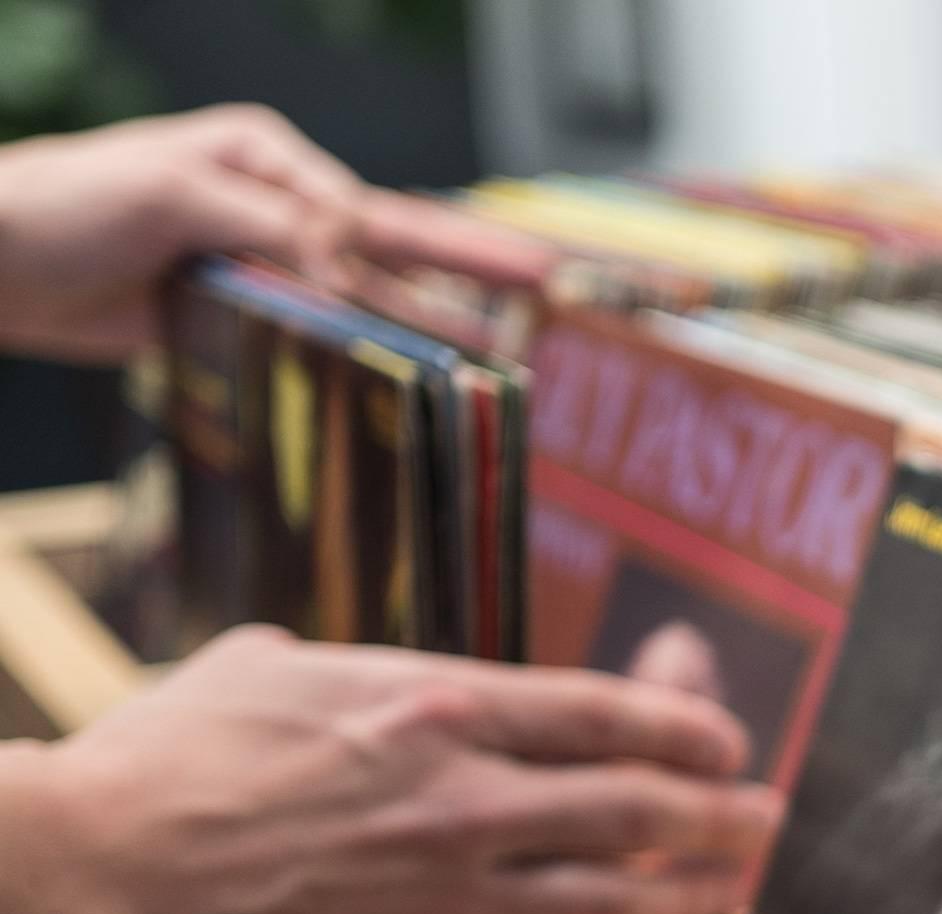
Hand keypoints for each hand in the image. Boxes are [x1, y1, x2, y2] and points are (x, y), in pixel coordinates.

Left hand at [0, 106, 554, 363]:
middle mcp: (275, 207)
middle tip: (544, 285)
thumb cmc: (66, 202)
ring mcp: (260, 267)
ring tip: (498, 364)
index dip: (436, 250)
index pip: (367, 211)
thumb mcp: (174, 192)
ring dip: (425, 333)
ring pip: (361, 304)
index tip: (501, 284)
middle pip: (389, 249)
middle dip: (467, 273)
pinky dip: (359, 368)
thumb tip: (351, 264)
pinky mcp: (239, 321)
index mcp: (267, 157)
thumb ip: (271, 222)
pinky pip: (316, 345)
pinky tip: (404, 395)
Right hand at [0, 625, 783, 913]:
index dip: (681, 725)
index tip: (724, 739)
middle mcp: (465, 789)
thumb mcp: (258, 671)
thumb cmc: (164, 764)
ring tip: (745, 889)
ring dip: (697, 888)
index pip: (598, 711)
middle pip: (637, 799)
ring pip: (618, 888)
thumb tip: (336, 668)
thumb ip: (334, 670)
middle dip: (720, 809)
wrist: (103, 874)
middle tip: (768, 817)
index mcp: (430, 703)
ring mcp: (454, 881)